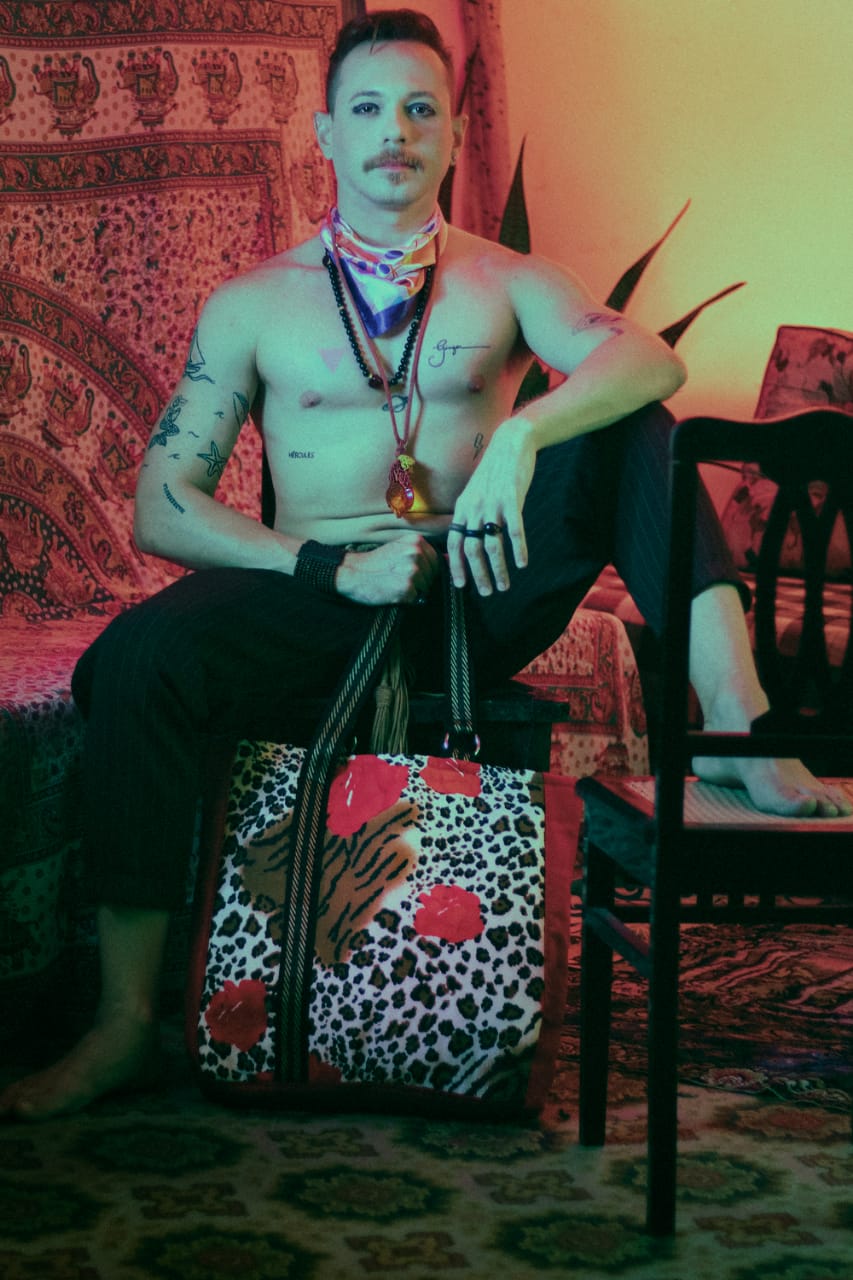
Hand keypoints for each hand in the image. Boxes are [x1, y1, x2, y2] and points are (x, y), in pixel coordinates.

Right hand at [335, 535, 441, 605]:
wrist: (352, 573)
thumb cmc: (376, 563)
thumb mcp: (400, 549)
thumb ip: (424, 553)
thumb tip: (451, 560)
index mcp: (416, 541)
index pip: (437, 562)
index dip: (425, 571)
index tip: (407, 570)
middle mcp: (416, 553)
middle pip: (433, 576)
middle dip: (420, 581)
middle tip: (397, 577)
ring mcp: (412, 571)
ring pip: (426, 588)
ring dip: (413, 591)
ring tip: (394, 583)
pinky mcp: (406, 588)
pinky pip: (416, 599)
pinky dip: (405, 600)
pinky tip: (391, 591)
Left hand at [447, 419, 535, 594]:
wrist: (511, 443)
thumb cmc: (495, 471)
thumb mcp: (475, 492)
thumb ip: (471, 514)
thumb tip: (469, 539)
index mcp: (463, 507)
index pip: (454, 542)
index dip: (456, 565)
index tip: (461, 585)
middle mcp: (474, 507)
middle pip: (472, 548)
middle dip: (478, 574)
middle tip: (486, 593)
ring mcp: (493, 503)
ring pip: (492, 544)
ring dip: (498, 569)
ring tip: (504, 586)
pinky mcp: (512, 498)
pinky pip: (515, 530)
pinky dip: (518, 549)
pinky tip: (522, 564)